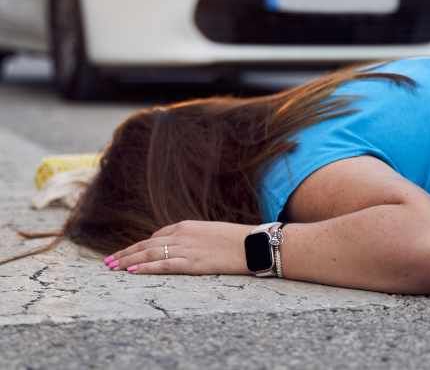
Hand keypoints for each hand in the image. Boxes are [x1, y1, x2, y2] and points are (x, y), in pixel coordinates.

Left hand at [104, 220, 256, 275]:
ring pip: (148, 254)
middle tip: (107, 262)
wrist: (253, 244)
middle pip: (146, 245)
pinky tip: (131, 272)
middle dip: (125, 253)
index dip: (139, 246)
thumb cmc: (237, 239)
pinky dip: (145, 268)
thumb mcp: (211, 233)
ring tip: (112, 268)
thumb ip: (193, 238)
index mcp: (186, 226)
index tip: (126, 254)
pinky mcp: (191, 263)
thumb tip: (180, 247)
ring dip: (127, 261)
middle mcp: (182, 235)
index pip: (156, 236)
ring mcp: (185, 249)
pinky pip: (162, 265)